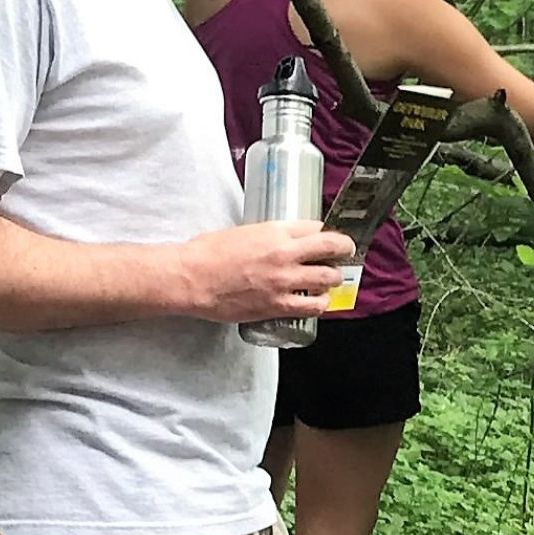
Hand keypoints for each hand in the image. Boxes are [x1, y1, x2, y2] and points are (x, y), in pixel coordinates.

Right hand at [176, 222, 354, 324]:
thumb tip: (284, 241)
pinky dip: (320, 303)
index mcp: (275, 231)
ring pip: (329, 279)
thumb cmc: (208, 253)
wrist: (191, 279)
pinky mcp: (279, 305)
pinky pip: (314, 306)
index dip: (327, 234)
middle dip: (342, 254)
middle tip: (341, 258)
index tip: (331, 240)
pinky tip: (317, 301)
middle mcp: (285, 254)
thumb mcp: (243, 232)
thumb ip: (269, 236)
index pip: (318, 228)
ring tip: (328, 281)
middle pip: (333, 250)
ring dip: (332, 280)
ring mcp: (284, 281)